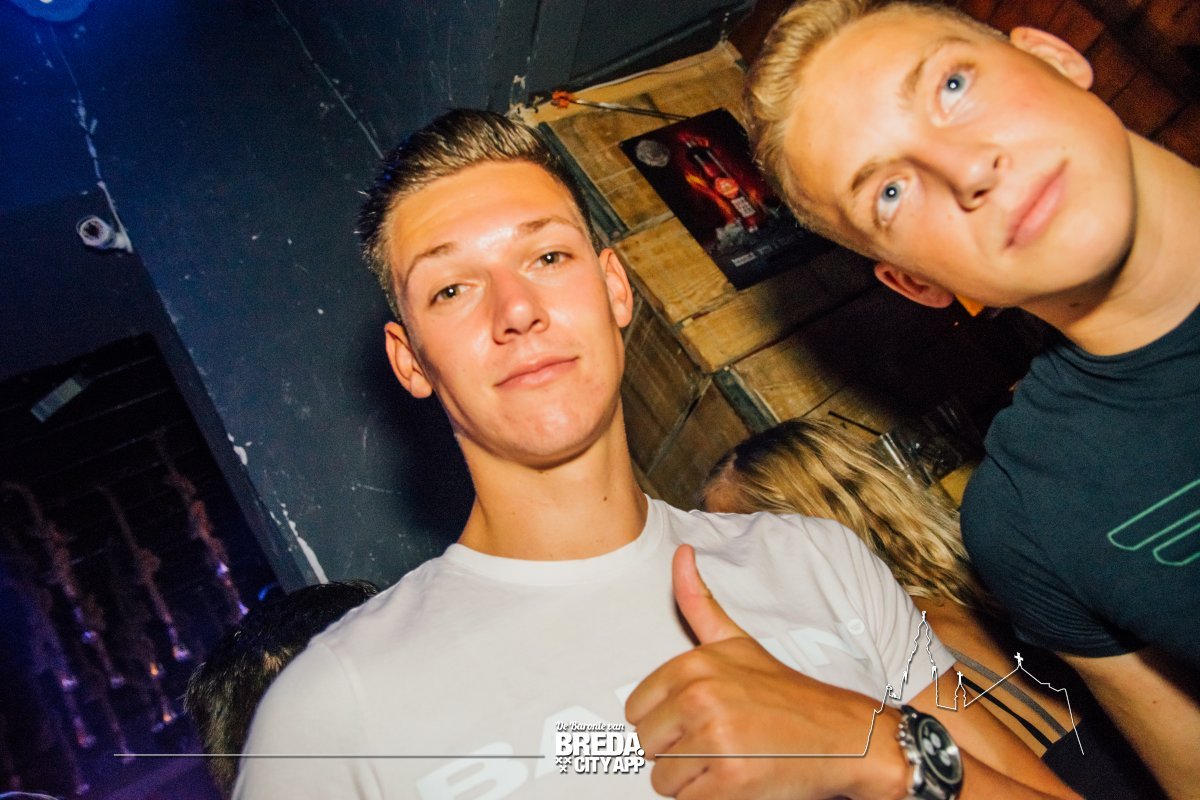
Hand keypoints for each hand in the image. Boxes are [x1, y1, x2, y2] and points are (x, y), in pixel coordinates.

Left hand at [625, 545, 904, 799]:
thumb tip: (681, 553)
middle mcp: (699, 697)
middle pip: (647, 746)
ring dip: (694, 780)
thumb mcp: (737, 642)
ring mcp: (714, 738)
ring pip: (663, 779)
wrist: (846, 736)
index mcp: (693, 665)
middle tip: (721, 741)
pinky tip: (739, 781)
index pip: (636, 711)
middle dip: (678, 752)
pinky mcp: (730, 780)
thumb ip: (698, 602)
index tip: (702, 718)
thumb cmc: (787, 694)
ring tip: (732, 759)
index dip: (667, 722)